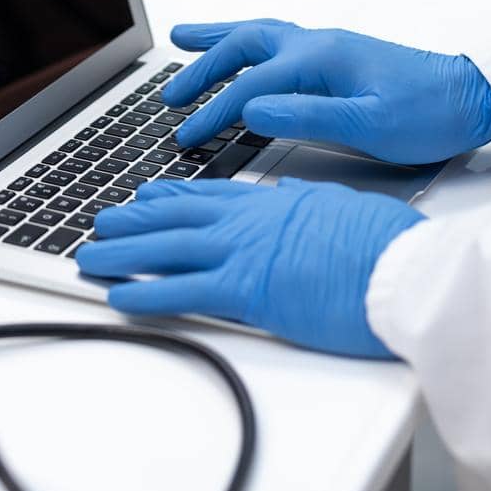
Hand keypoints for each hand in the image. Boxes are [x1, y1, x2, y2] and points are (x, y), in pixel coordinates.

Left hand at [76, 177, 421, 355]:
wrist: (400, 267)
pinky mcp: (246, 290)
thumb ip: (309, 203)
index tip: (144, 194)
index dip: (171, 195)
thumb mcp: (341, 208)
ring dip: (124, 253)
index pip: (210, 194)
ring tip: (90, 256)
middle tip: (102, 221)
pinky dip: (147, 293)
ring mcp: (245, 252)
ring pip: (167, 248)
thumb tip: (295, 198)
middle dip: (134, 220)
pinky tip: (120, 296)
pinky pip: (183, 291)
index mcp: (274, 202)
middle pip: (178, 217)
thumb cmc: (384, 245)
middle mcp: (251, 221)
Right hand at [163, 19, 490, 163]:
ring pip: (258, 34)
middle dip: (202, 67)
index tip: (185, 133)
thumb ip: (309, 116)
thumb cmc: (428, 114)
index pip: (252, 82)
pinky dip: (245, 41)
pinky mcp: (336, 56)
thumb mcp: (371, 126)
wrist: (473, 97)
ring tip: (181, 39)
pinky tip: (238, 49)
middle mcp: (319, 43)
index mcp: (322, 58)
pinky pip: (275, 40)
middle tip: (169, 94)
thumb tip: (252, 109)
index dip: (215, 109)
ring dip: (217, 41)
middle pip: (245, 45)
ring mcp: (327, 46)